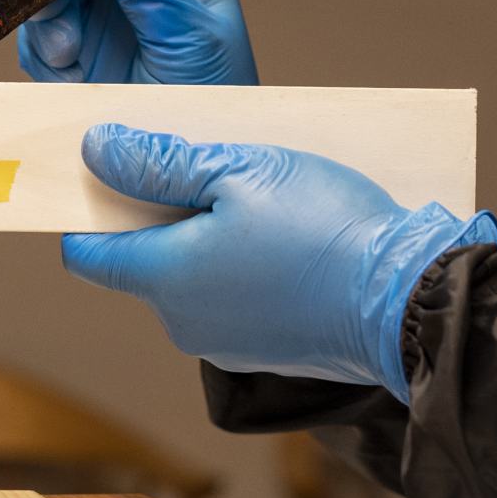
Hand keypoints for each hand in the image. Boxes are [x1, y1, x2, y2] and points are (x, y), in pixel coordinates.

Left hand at [61, 124, 496, 400]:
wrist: (408, 300)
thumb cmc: (326, 229)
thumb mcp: (240, 170)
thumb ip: (161, 163)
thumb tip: (96, 149)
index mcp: (166, 278)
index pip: (87, 251)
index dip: (88, 205)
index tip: (107, 165)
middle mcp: (185, 321)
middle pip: (144, 256)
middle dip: (162, 207)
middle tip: (207, 160)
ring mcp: (226, 342)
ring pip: (191, 274)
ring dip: (207, 232)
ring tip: (257, 191)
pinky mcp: (266, 348)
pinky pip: (231, 295)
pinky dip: (241, 261)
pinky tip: (284, 230)